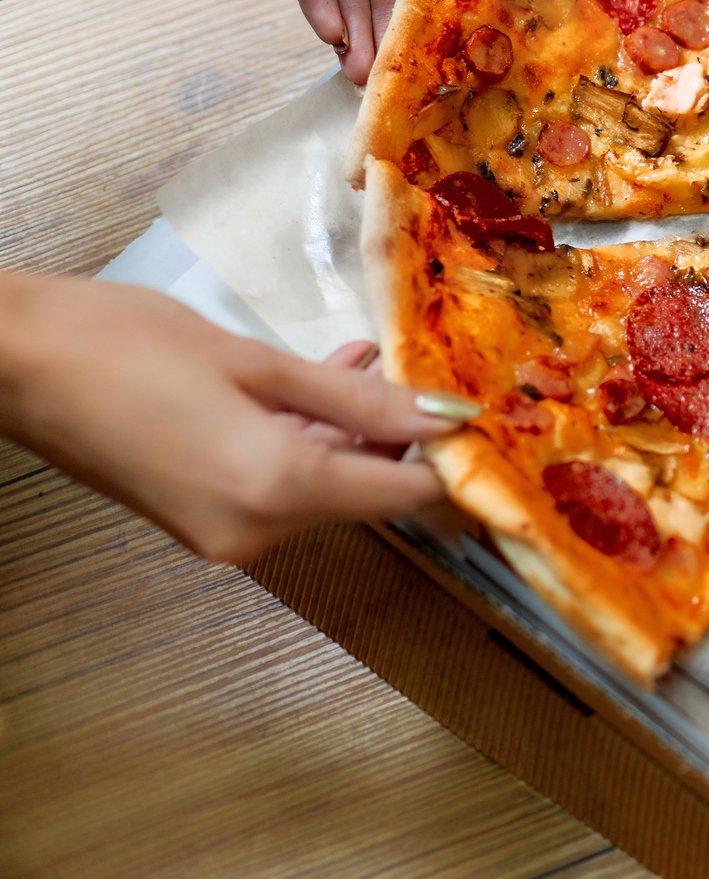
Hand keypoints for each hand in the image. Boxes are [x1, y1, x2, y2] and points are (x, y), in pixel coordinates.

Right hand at [0, 273, 476, 565]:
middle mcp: (255, 532)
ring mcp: (222, 533)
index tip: (490, 427)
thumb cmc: (124, 346)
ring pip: (323, 485)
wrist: (10, 362)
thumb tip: (442, 419)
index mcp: (276, 491)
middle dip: (401, 439)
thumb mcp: (254, 362)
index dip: (452, 465)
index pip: (403, 498)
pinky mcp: (197, 518)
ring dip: (352, 432)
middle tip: (429, 377)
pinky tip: (325, 382)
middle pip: (364, 493)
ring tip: (369, 365)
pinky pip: (279, 483)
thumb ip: (355, 399)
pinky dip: (307, 441)